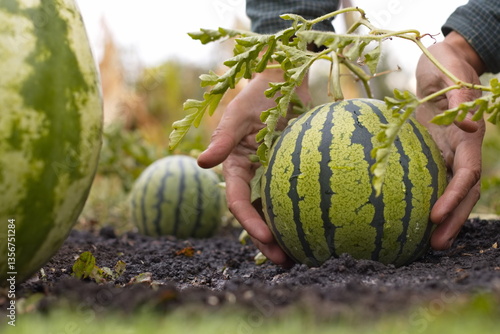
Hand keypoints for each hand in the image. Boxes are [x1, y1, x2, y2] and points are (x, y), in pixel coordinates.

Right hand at [198, 68, 309, 265]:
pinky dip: (305, 213)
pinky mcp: (295, 170)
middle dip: (267, 241)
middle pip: (258, 215)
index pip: (238, 201)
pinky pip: (299, 195)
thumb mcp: (239, 114)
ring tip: (303, 258)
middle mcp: (254, 175)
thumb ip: (223, 138)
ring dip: (287, 234)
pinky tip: (321, 229)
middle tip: (285, 262)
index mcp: (236, 166)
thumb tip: (201, 163)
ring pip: (278, 211)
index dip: (249, 222)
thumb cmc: (259, 93)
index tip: (266, 238)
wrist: (287, 78)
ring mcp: (275, 175)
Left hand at [415, 31, 485, 249]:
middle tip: (436, 246)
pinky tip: (418, 217)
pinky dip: (432, 198)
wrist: (445, 61)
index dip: (454, 196)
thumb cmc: (447, 64)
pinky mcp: (437, 150)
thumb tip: (471, 125)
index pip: (466, 173)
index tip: (435, 215)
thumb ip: (460, 96)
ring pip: (454, 190)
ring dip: (446, 217)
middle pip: (464, 191)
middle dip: (453, 219)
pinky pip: (436, 178)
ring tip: (431, 243)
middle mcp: (463, 147)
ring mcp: (452, 150)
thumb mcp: (451, 73)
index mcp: (468, 135)